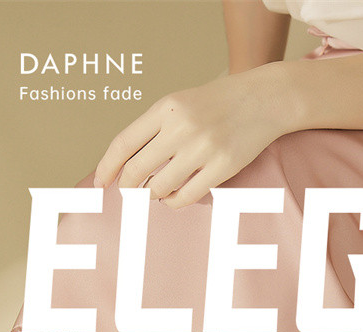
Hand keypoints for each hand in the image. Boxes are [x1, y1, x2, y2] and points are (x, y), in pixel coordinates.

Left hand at [93, 69, 286, 208]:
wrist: (262, 99)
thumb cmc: (216, 104)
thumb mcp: (180, 104)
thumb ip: (155, 128)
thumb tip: (128, 165)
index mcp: (165, 108)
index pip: (124, 143)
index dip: (107, 166)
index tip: (100, 182)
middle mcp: (180, 128)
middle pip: (137, 170)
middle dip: (128, 188)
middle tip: (128, 194)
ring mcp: (202, 149)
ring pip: (160, 188)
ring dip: (152, 196)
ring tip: (155, 193)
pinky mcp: (222, 167)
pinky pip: (186, 196)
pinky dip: (174, 202)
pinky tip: (173, 198)